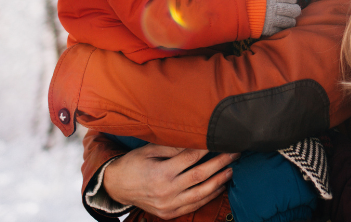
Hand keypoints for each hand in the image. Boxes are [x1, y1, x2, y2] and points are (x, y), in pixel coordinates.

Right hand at [102, 143, 238, 219]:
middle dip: (220, 163)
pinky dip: (208, 196)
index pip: (190, 157)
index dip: (208, 148)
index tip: (220, 139)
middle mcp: (166, 190)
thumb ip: (171, 146)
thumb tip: (194, 138)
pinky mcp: (168, 213)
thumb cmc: (133, 164)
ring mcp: (168, 204)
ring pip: (200, 193)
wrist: (116, 187)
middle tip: (234, 152)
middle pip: (200, 175)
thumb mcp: (148, 150)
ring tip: (231, 170)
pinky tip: (218, 186)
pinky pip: (193, 205)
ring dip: (219, 181)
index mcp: (160, 172)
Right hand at [261, 0, 301, 36]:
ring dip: (291, 21)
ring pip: (290, 22)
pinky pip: (281, 30)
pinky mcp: (268, 29)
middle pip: (294, 10)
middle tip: (293, 11)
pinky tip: (280, 26)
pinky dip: (282, 29)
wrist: (235, 10)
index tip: (291, 1)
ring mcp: (272, 19)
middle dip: (295, 10)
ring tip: (288, 20)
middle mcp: (275, 7)